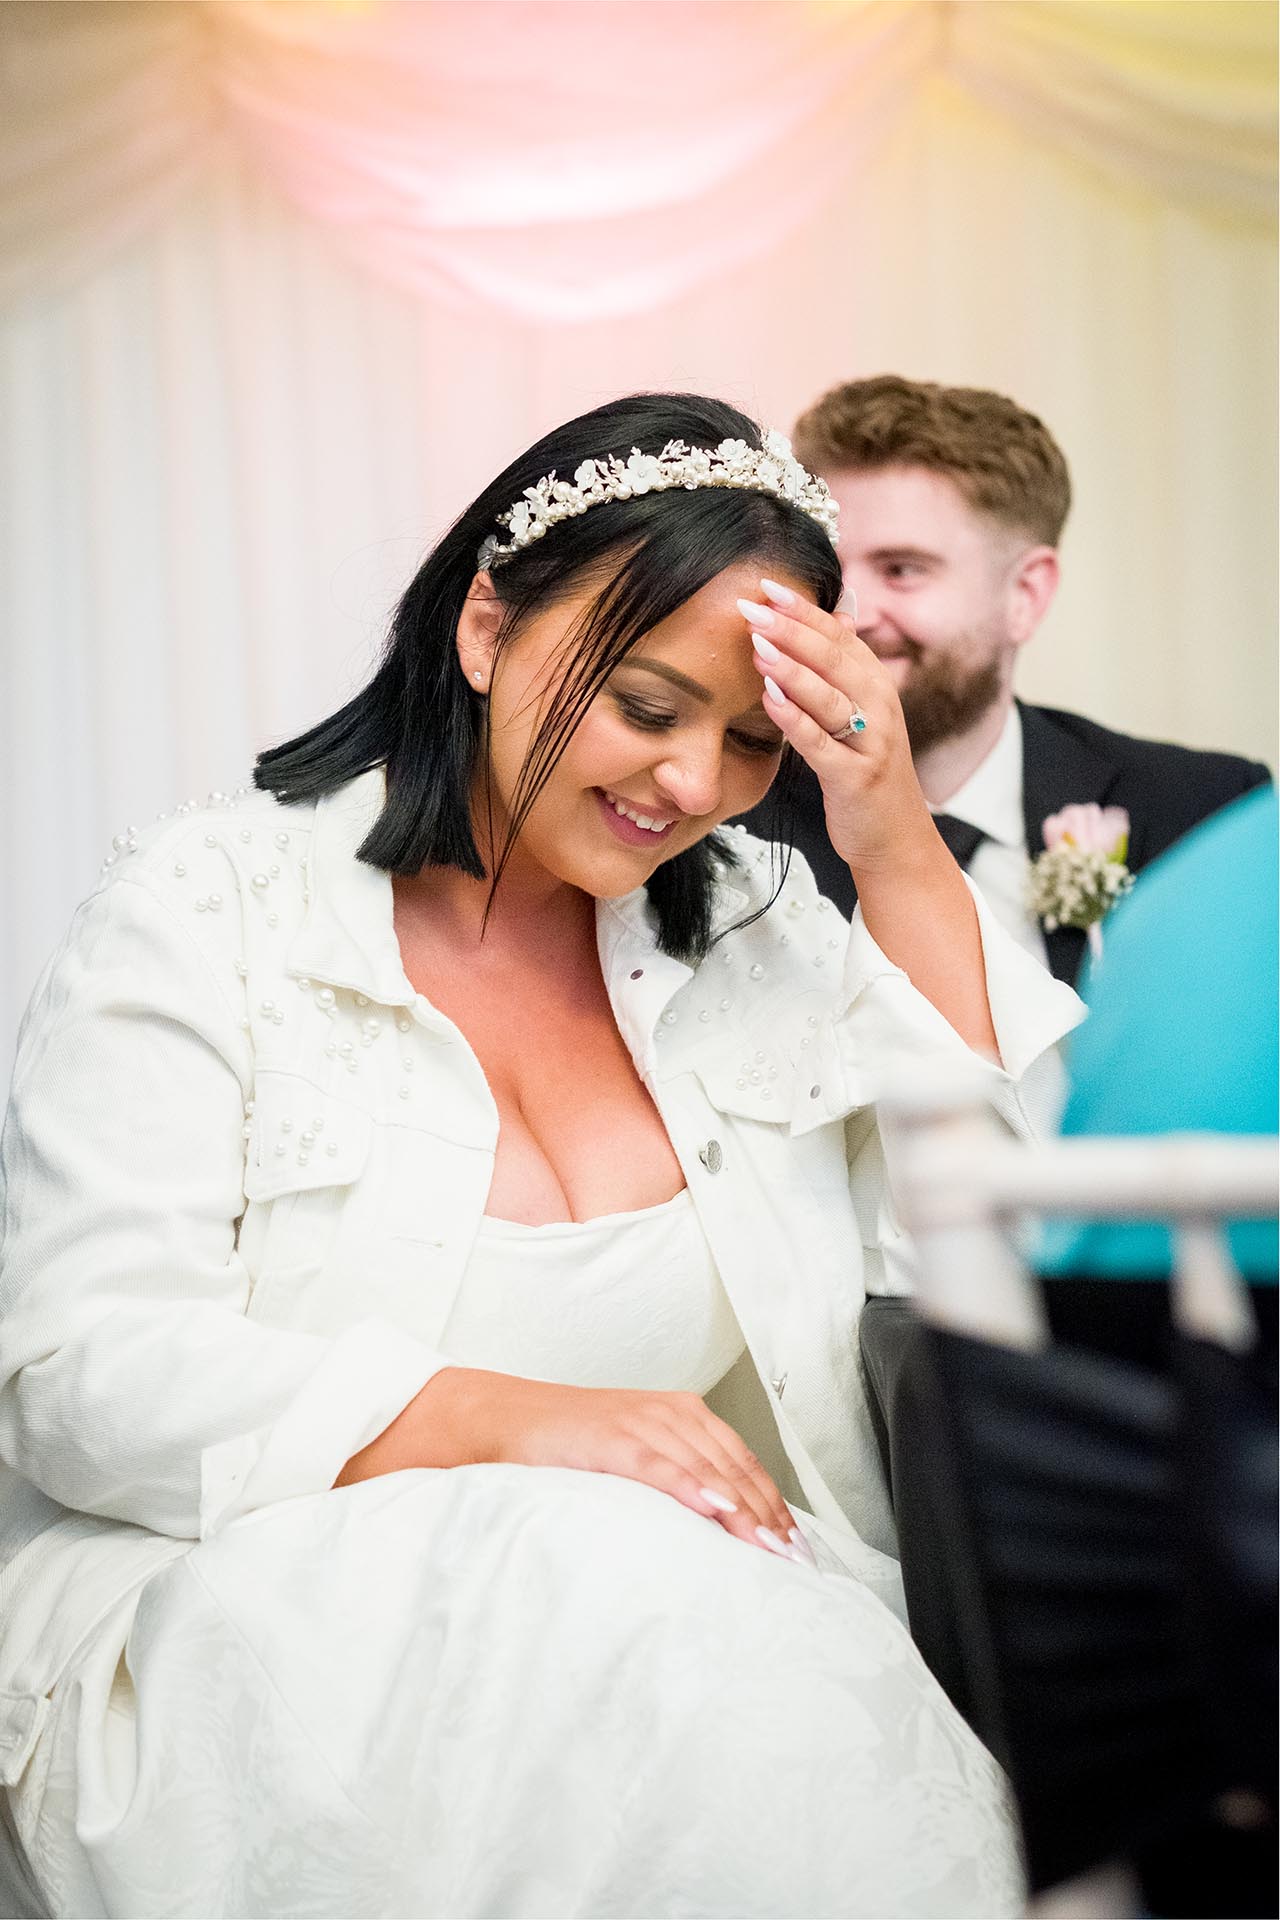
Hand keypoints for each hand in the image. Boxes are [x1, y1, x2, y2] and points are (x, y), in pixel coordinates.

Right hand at [366, 1367, 813, 1565]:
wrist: (501, 1419)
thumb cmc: (566, 1445)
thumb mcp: (632, 1457)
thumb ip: (675, 1480)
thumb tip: (720, 1531)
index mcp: (681, 1415)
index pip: (744, 1464)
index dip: (775, 1507)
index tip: (799, 1551)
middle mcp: (669, 1413)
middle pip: (736, 1469)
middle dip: (770, 1518)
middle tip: (796, 1565)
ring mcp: (640, 1422)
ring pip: (708, 1467)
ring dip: (745, 1510)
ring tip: (771, 1550)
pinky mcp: (609, 1437)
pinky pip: (659, 1464)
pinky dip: (692, 1487)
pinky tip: (717, 1512)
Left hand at [738, 579, 935, 880]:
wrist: (895, 837)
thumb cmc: (865, 770)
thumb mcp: (859, 712)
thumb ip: (844, 666)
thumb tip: (839, 611)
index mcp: (875, 685)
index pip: (839, 636)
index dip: (804, 610)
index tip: (767, 584)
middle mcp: (879, 707)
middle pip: (834, 658)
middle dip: (792, 629)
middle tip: (752, 605)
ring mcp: (870, 742)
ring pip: (829, 697)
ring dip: (792, 669)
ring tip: (757, 645)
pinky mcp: (855, 777)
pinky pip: (822, 744)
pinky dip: (796, 720)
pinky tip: (770, 701)